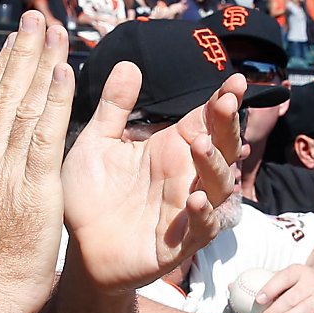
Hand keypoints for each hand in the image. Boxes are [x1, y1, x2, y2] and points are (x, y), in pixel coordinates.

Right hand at [0, 11, 73, 312]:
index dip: (4, 71)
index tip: (17, 43)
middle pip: (4, 95)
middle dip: (22, 53)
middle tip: (37, 17)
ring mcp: (6, 173)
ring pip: (25, 106)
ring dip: (42, 64)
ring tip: (54, 30)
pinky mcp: (33, 189)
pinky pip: (46, 136)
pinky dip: (55, 102)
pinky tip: (66, 73)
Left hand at [60, 47, 241, 290]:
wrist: (78, 249)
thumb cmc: (90, 195)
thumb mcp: (96, 144)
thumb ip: (114, 108)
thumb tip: (128, 64)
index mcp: (171, 149)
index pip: (206, 120)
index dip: (223, 101)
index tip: (235, 79)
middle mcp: (186, 176)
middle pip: (221, 148)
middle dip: (227, 125)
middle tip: (226, 102)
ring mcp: (187, 210)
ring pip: (219, 187)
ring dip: (215, 166)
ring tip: (201, 145)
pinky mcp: (180, 243)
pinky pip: (203, 229)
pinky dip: (204, 215)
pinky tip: (195, 200)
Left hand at [250, 262, 313, 312]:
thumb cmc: (301, 283)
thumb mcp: (287, 276)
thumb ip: (262, 282)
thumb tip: (230, 287)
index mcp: (298, 271)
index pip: (283, 278)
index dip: (270, 288)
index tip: (258, 299)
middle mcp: (312, 283)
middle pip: (292, 297)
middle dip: (275, 309)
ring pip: (306, 308)